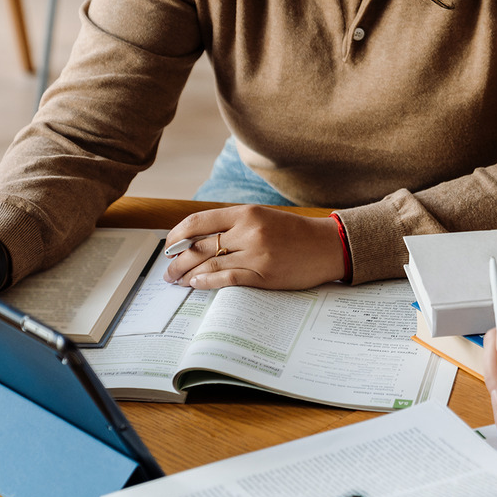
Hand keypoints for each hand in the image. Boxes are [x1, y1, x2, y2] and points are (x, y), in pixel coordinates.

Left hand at [162, 205, 344, 289]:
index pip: (198, 222)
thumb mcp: (263, 218)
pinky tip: (196, 284)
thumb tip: (198, 239)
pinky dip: (206, 282)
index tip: (168, 246)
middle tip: (168, 271)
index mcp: (246, 212)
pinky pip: (226, 279)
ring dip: (187, 274)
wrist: (328, 246)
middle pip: (198, 246)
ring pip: (208, 263)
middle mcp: (248, 231)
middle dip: (177, 261)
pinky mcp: (263, 275)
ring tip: (177, 281)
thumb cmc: (295, 233)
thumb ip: (234, 225)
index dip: (176, 235)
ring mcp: (256, 254)